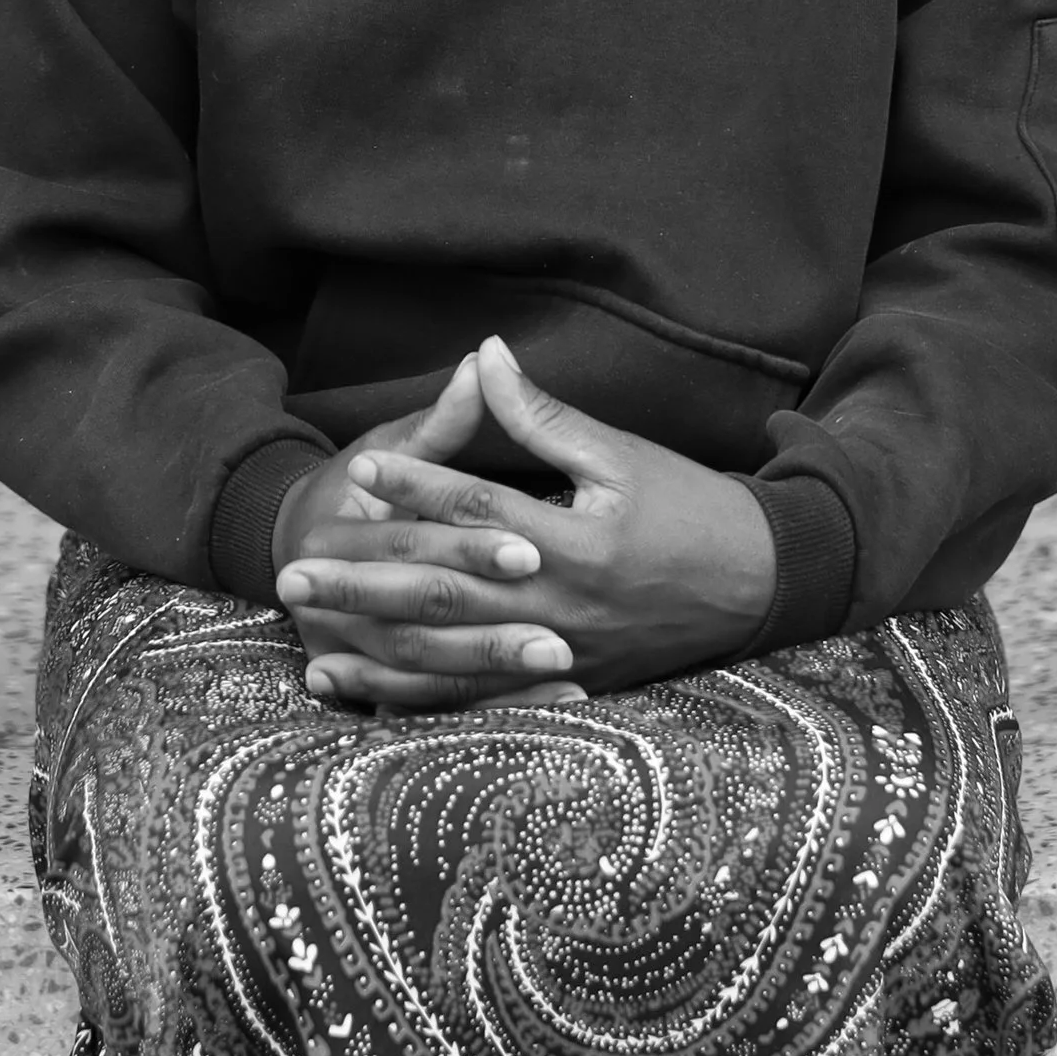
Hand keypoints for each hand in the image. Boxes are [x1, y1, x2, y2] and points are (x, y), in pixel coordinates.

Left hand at [279, 337, 777, 706]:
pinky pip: (481, 703)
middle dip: (366, 585)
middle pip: (448, 596)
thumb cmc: (690, 508)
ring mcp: (563, 658)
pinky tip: (367, 699)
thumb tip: (486, 352)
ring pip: (455, 661)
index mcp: (578, 542)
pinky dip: (419, 702)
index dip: (418, 486)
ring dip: (378, 656)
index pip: (479, 512)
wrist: (762, 587)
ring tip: (309, 644)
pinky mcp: (566, 687)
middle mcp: (563, 608)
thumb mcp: (621, 454)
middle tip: (294, 572)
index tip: (359, 471)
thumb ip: (543, 413)